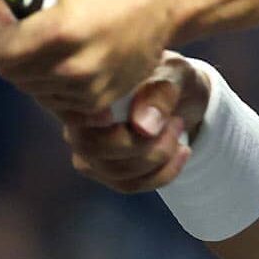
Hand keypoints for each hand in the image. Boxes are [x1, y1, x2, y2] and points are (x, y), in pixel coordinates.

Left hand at [0, 0, 176, 114]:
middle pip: (13, 74)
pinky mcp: (99, 102)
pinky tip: (69, 60)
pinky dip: (54, 84)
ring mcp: (87, 89)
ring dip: (33, 69)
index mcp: (60, 31)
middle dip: (12, 52)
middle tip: (28, 32)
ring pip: (33, 89)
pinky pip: (56, 101)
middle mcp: (73, 67)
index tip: (9, 21)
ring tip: (54, 45)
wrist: (156, 1)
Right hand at [62, 51, 208, 192]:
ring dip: (158, 159)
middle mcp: (77, 123)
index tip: (152, 123)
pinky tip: (182, 151)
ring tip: (178, 131)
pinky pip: (129, 185)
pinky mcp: (105, 171)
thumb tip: (142, 127)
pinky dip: (162, 174)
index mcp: (85, 94)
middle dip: (145, 146)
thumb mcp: (174, 74)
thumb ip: (159, 94)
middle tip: (176, 123)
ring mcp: (88, 151)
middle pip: (95, 151)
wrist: (182, 94)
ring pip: (115, 173)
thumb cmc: (170, 77)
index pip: (85, 119)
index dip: (113, 127)